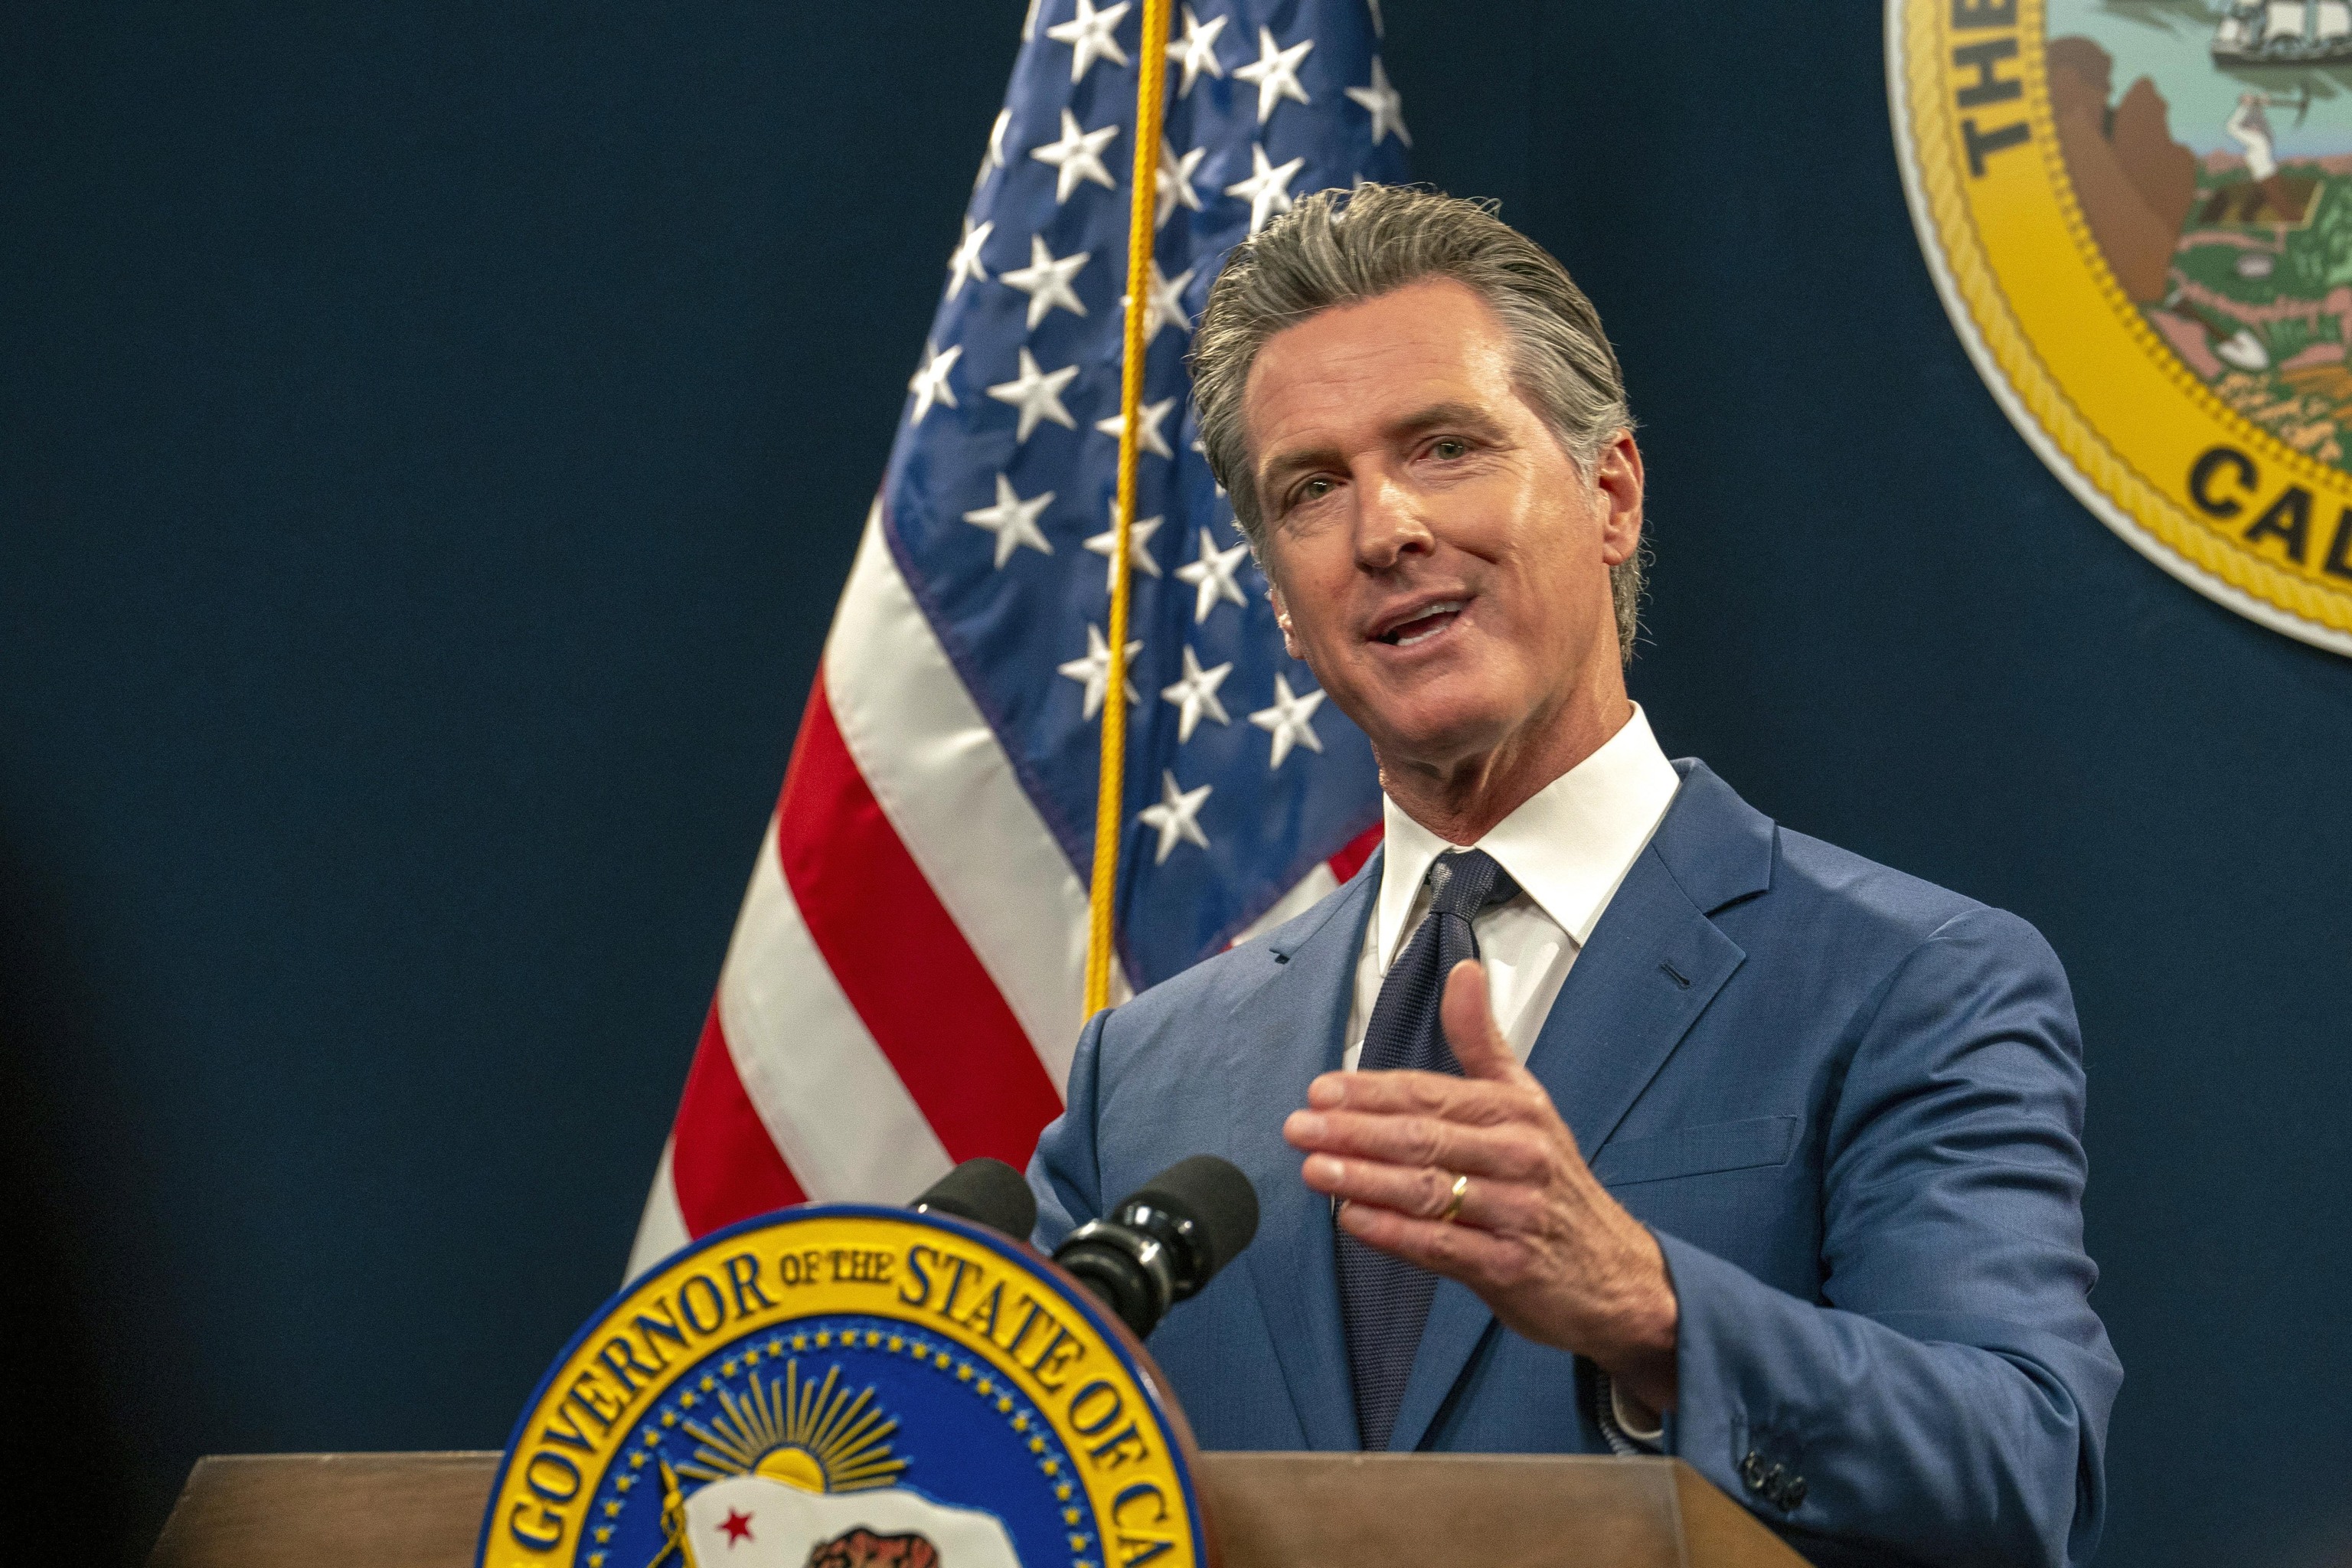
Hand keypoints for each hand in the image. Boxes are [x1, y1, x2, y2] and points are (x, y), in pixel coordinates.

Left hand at [1282, 958, 1679, 1413]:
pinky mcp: (1509, 1266)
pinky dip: (1392, 1232)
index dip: (1370, 1092)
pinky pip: (1440, 1246)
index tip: (1319, 1091)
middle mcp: (1519, 1156)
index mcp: (1515, 1110)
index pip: (1430, 1094)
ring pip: (1427, 1190)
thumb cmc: (1553, 1182)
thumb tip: (1463, 970)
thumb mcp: (1526, 1101)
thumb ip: (1481, 1040)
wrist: (1614, 1274)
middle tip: (1299, 1127)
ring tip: (1312, 1169)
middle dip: (1354, 1131)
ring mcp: (1516, 1213)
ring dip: (1363, 1178)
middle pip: (1423, 1138)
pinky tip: (1351, 1219)